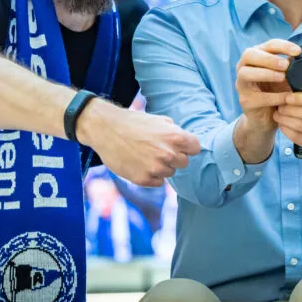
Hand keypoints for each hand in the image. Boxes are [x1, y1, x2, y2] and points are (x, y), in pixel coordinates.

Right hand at [79, 100, 200, 186]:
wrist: (106, 129)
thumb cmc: (133, 123)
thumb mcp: (159, 120)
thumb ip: (175, 132)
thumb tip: (188, 143)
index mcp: (175, 137)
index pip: (195, 148)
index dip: (188, 146)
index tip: (180, 145)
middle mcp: (168, 154)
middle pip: (184, 162)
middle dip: (175, 157)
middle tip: (158, 149)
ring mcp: (156, 168)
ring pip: (170, 173)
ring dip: (162, 166)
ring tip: (146, 155)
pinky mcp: (143, 180)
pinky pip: (158, 182)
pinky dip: (151, 175)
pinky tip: (140, 163)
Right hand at [235, 39, 297, 130]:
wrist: (267, 117)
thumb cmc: (277, 92)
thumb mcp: (287, 78)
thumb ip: (294, 67)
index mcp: (257, 56)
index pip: (268, 45)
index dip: (283, 46)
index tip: (298, 51)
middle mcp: (245, 67)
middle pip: (249, 54)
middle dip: (268, 59)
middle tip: (285, 65)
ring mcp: (242, 84)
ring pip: (245, 73)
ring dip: (266, 73)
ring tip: (282, 77)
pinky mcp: (245, 101)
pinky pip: (257, 97)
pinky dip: (273, 97)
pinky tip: (285, 98)